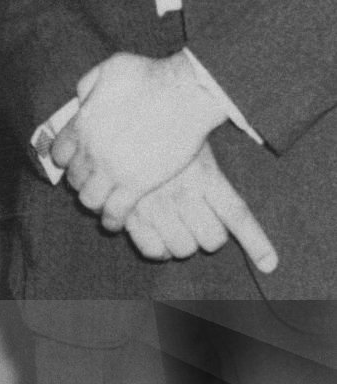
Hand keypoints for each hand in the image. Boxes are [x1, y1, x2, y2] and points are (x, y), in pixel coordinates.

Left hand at [49, 52, 225, 229]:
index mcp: (82, 125)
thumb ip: (89, 84)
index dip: (66, 160)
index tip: (75, 162)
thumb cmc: (152, 75)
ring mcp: (113, 170)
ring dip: (93, 202)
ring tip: (102, 201)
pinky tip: (114, 222)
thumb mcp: (110, 69)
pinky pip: (115, 212)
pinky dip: (112, 220)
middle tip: (92, 182)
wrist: (185, 92)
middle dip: (80, 181)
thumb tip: (81, 99)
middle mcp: (91, 151)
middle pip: (73, 178)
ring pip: (89, 200)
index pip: (58, 153)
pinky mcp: (137, 185)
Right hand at [120, 142, 278, 275]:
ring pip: (183, 249)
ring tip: (174, 227)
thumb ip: (212, 171)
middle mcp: (183, 193)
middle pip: (213, 239)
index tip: (268, 263)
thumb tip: (230, 188)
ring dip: (182, 244)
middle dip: (209, 237)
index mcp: (204, 174)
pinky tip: (154, 234)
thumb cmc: (160, 131)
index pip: (237, 214)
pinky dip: (157, 249)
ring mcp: (155, 206)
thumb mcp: (194, 140)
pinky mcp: (129, 214)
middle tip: (199, 224)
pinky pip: (152, 250)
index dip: (256, 243)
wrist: (115, 120)